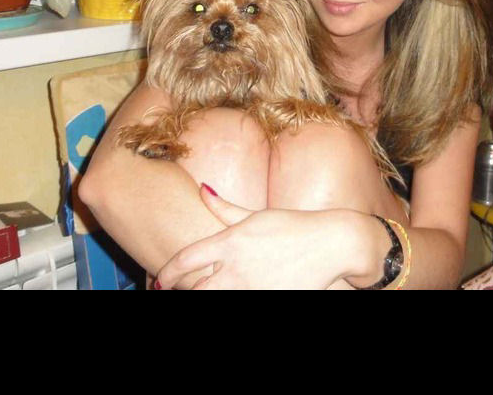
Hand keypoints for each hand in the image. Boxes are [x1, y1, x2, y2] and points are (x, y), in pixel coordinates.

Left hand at [155, 185, 350, 289]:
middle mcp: (237, 268)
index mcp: (231, 242)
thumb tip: (201, 190)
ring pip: (216, 298)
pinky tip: (237, 293)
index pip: (186, 259)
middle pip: (195, 290)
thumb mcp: (256, 215)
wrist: (332, 244)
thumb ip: (225, 208)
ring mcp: (252, 288)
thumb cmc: (294, 225)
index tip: (160, 280)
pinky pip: (243, 303)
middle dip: (182, 291)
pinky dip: (234, 298)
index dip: (167, 273)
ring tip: (207, 290)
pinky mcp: (268, 299)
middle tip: (176, 291)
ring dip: (209, 294)